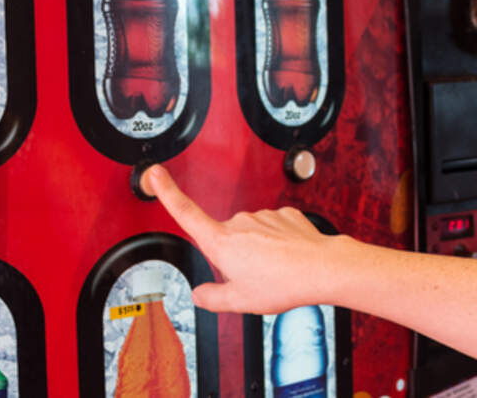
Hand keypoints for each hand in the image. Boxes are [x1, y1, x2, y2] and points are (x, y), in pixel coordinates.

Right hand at [146, 164, 348, 313]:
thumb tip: (200, 294)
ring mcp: (263, 216)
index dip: (167, 192)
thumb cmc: (282, 283)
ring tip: (276, 270)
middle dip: (235, 255)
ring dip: (258, 250)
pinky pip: (273, 229)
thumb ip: (212, 298)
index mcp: (222, 242)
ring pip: (252, 235)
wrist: (322, 268)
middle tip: (255, 277)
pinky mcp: (284, 214)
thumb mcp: (240, 302)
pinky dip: (278, 243)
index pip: (186, 213)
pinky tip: (288, 257)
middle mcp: (240, 223)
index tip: (154, 174)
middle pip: (226, 238)